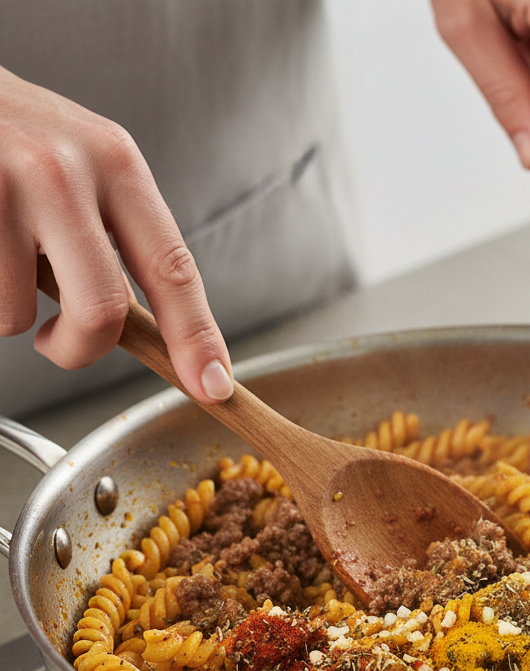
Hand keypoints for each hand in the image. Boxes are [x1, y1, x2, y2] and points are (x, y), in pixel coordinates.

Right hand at [0, 66, 232, 402]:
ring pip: (18, 315)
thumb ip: (114, 233)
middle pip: (100, 312)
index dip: (196, 338)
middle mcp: (65, 170)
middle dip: (79, 349)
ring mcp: (4, 187)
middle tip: (57, 341)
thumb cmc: (6, 132)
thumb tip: (148, 325)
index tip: (214, 385)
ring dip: (7, 308)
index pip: (173, 269)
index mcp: (116, 163)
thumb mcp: (79, 163)